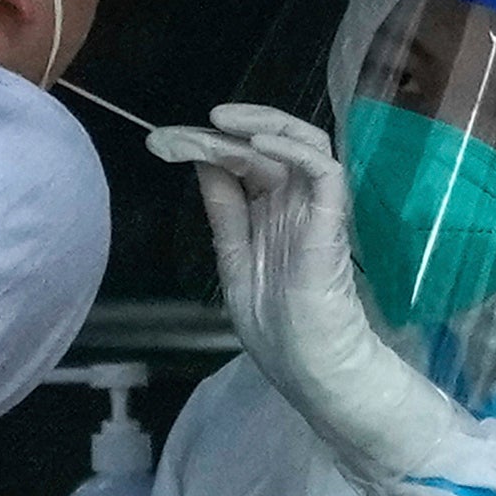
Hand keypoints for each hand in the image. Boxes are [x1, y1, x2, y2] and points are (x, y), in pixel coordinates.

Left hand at [182, 105, 472, 485]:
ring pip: (301, 143)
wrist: (314, 373)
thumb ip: (225, 213)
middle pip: (267, 147)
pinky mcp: (333, 222)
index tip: (162, 141)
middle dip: (225, 130)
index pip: (243, 163)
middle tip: (183, 129)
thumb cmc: (280, 332)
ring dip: (262, 126)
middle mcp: (295, 205)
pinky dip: (293, 150)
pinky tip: (257, 146)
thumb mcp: (235, 264)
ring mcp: (316, 210)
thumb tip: (203, 164)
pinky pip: (323, 170)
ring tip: (222, 122)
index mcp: (270, 216)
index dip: (206, 145)